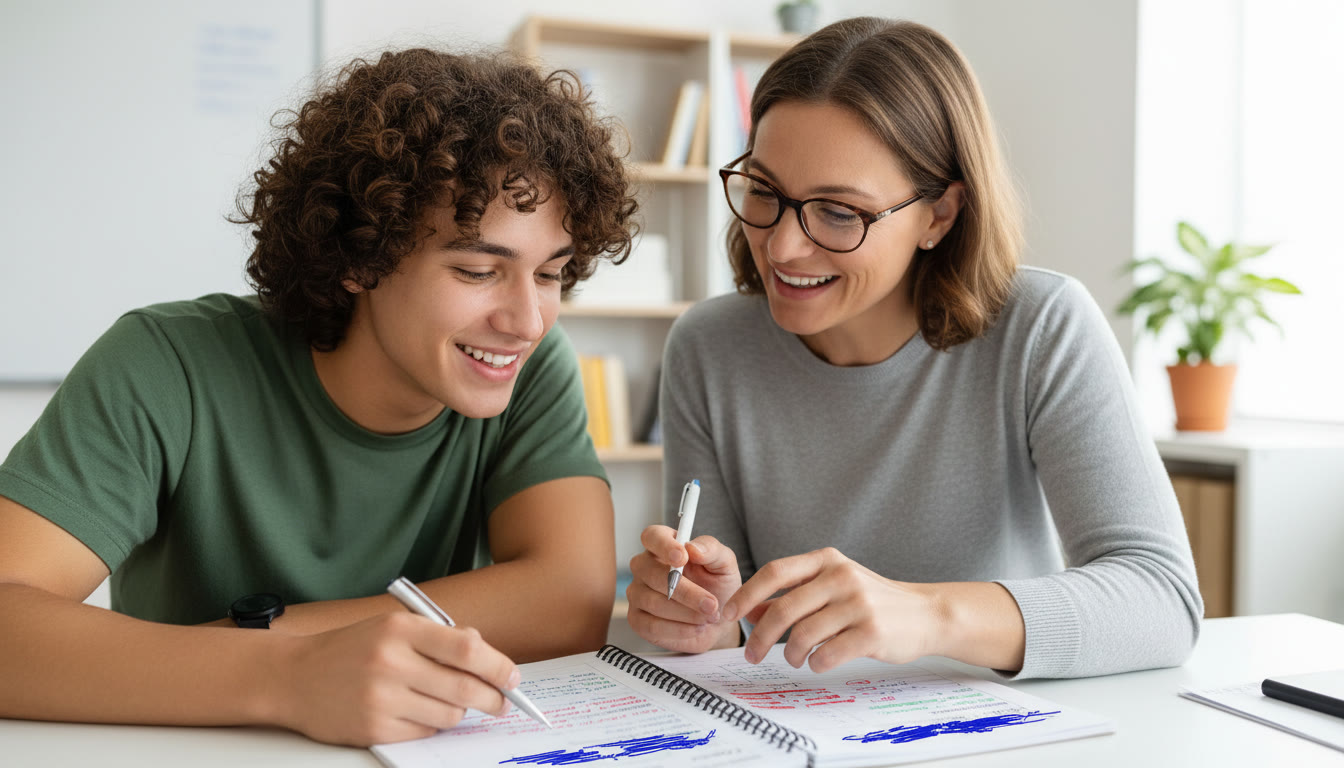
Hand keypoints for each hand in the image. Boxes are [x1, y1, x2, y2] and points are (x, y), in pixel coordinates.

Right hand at [269, 612, 519, 745]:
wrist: (293, 677)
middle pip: (464, 687)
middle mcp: (391, 662)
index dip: (498, 665)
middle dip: (492, 698)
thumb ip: (438, 638)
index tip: (513, 677)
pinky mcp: (373, 729)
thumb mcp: (393, 628)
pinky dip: (432, 726)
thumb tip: (488, 657)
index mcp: (400, 629)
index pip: (467, 648)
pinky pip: (425, 733)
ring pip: (449, 714)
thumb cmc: (352, 649)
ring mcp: (381, 698)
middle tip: (501, 702)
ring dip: (459, 712)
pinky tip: (420, 714)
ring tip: (450, 703)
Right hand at [626, 525, 741, 652]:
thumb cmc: (718, 586)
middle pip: (652, 574)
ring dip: (687, 613)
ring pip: (654, 602)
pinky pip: (651, 625)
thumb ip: (712, 550)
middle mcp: (645, 567)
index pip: (652, 536)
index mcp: (664, 545)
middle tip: (712, 604)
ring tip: (710, 617)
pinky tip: (697, 628)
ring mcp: (637, 593)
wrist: (717, 621)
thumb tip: (693, 548)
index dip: (664, 546)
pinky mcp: (638, 620)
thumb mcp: (724, 564)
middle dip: (686, 592)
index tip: (683, 558)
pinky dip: (679, 630)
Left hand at [723, 547, 937, 673]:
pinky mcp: (872, 632)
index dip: (746, 594)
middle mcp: (841, 576)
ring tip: (794, 659)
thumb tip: (751, 611)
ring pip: (803, 635)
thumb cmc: (871, 601)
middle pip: (784, 609)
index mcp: (826, 560)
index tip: (727, 614)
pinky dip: (815, 663)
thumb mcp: (832, 586)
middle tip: (751, 655)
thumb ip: (793, 595)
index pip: (775, 572)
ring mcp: (858, 604)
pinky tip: (818, 662)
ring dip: (790, 654)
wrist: (925, 614)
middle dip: (759, 637)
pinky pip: (827, 654)